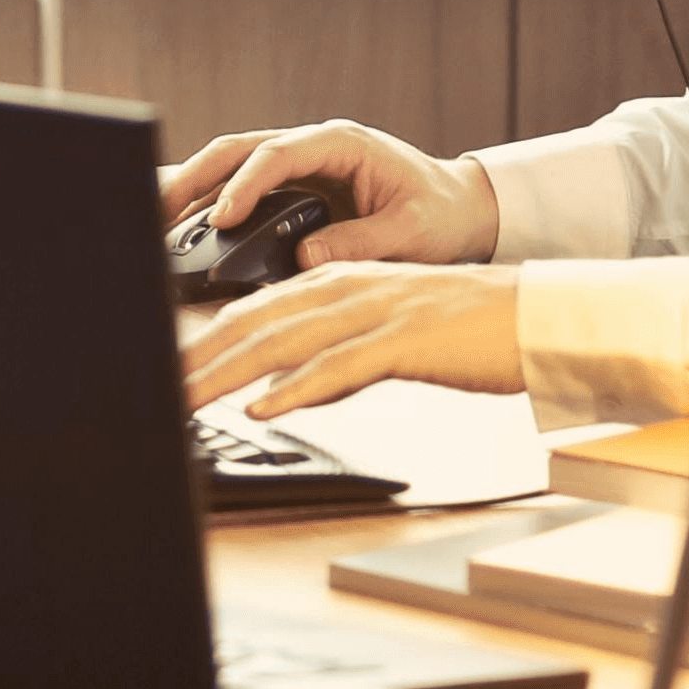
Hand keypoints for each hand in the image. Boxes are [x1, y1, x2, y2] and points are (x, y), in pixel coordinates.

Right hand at [157, 118, 500, 269]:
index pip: (279, 153)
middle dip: (194, 176)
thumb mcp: (410, 232)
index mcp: (342, 143)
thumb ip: (360, 242)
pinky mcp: (290, 191)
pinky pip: (239, 193)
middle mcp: (312, 148)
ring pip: (229, 167)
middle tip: (155, 210)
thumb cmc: (440, 215)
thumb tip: (304, 258)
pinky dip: (207, 208)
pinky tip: (179, 232)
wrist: (458, 209)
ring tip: (151, 221)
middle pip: (237, 150)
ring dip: (191, 190)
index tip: (222, 219)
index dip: (245, 184)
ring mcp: (298, 168)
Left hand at [183, 263, 524, 417]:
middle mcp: (351, 286)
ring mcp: (378, 310)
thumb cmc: (466, 331)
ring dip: (227, 373)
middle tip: (152, 388)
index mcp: (343, 282)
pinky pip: (341, 365)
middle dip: (197, 357)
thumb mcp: (386, 335)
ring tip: (183, 399)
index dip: (203, 340)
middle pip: (256, 321)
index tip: (163, 368)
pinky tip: (263, 406)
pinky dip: (296, 387)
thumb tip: (278, 388)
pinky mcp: (406, 339)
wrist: (536, 316)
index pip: (254, 310)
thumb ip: (333, 354)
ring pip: (285, 340)